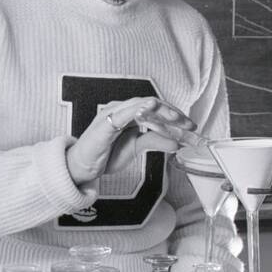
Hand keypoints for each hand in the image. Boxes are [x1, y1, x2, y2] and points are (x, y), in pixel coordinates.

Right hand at [66, 97, 195, 185]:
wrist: (80, 167)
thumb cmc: (105, 154)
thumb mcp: (136, 147)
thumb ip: (155, 141)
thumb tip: (177, 142)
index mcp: (129, 112)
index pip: (155, 108)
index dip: (174, 114)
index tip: (191, 125)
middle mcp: (121, 109)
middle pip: (151, 104)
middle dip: (173, 113)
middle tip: (189, 124)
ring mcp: (112, 114)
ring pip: (140, 105)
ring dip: (161, 112)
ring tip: (177, 119)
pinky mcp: (104, 124)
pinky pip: (122, 114)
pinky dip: (137, 109)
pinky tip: (150, 107)